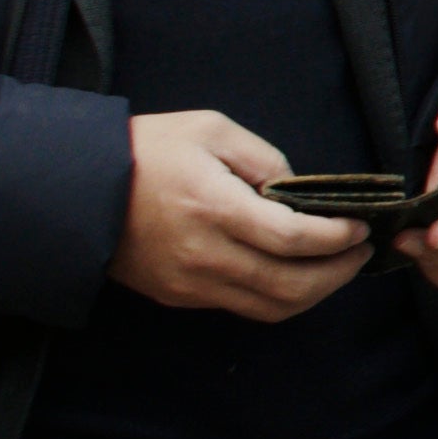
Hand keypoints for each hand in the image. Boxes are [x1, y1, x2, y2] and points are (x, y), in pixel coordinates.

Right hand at [113, 109, 377, 321]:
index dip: (336, 238)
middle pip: (290, 286)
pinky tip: (295, 274)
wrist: (77, 189)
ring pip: (270, 308)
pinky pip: (243, 307)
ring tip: (336, 268)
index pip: (293, 238)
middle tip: (360, 252)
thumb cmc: (146, 149)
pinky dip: (279, 297)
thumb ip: (264, 158)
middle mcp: (205, 254)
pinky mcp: (181, 296)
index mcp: (214, 207)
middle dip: (337, 274)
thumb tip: (297, 193)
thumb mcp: (210, 130)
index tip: (358, 227)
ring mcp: (191, 283)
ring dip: (314, 294)